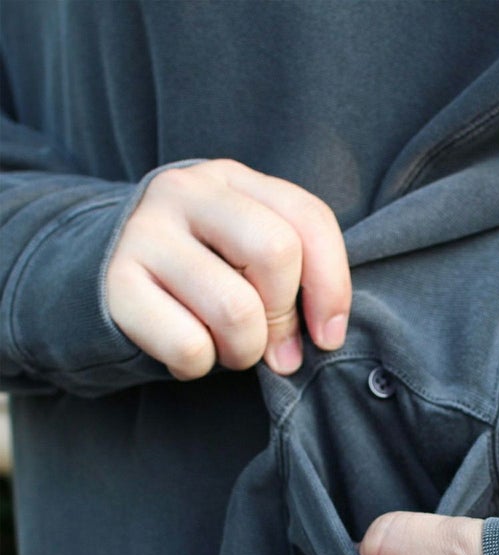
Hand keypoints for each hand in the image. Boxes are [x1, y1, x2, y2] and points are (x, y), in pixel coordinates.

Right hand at [107, 159, 349, 378]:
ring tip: (231, 350)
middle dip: (285, 318)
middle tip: (275, 347)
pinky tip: (190, 352)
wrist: (100, 270)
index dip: (332, 286)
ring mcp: (145, 234)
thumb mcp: (246, 250)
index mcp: (233, 178)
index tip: (327, 336)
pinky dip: (200, 365)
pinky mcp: (114, 284)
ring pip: (236, 309)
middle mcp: (187, 193)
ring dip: (245, 351)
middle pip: (276, 252)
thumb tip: (322, 338)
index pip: (309, 219)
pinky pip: (188, 345)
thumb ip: (293, 273)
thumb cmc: (199, 267)